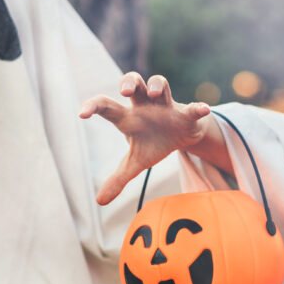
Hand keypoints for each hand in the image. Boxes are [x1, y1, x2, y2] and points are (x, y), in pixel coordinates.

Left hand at [79, 72, 229, 204]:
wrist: (180, 135)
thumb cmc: (153, 143)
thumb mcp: (135, 162)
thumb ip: (118, 179)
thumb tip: (99, 201)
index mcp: (129, 117)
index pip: (107, 106)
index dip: (94, 106)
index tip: (82, 114)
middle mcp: (144, 105)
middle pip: (134, 83)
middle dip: (129, 82)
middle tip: (125, 91)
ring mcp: (165, 106)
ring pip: (159, 83)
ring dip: (157, 85)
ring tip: (155, 93)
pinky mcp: (186, 113)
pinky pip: (192, 108)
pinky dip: (197, 108)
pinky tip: (202, 110)